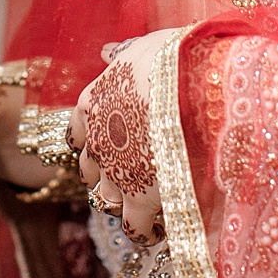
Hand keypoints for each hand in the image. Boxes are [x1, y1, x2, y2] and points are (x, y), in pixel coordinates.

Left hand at [70, 30, 175, 247]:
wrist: (200, 89)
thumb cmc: (176, 61)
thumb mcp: (143, 48)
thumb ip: (122, 55)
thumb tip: (106, 52)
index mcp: (91, 103)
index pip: (77, 133)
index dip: (93, 140)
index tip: (113, 141)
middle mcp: (95, 142)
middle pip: (90, 170)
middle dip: (108, 174)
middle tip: (135, 173)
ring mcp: (115, 174)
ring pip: (106, 201)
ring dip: (125, 203)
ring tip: (152, 202)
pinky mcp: (140, 201)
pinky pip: (135, 227)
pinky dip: (146, 229)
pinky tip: (163, 224)